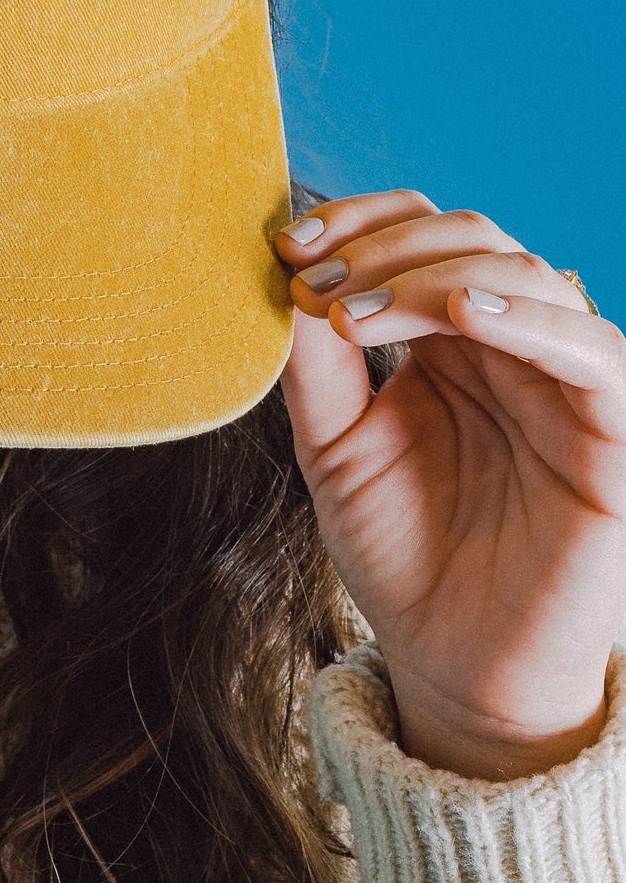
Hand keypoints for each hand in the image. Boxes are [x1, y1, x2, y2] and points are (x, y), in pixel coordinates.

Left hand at [275, 191, 625, 780]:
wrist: (452, 662)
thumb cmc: (400, 552)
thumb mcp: (334, 446)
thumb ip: (315, 365)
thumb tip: (292, 276)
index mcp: (447, 337)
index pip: (419, 231)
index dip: (357, 220)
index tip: (288, 246)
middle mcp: (511, 344)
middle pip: (468, 235)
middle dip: (383, 245)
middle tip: (319, 283)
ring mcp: (563, 381)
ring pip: (527, 274)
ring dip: (435, 275)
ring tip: (362, 313)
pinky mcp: (612, 432)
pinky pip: (593, 351)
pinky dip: (531, 318)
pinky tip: (464, 313)